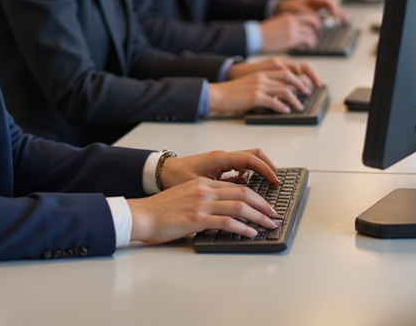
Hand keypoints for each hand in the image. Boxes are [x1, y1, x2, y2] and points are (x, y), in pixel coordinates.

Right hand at [128, 150, 280, 244]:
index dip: (255, 196)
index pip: (236, 185)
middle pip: (243, 192)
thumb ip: (204, 200)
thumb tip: (222, 211)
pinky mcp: (197, 219)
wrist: (142, 215)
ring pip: (239, 206)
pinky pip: (226, 222)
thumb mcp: (185, 197)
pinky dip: (242, 228)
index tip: (265, 205)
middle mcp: (204, 189)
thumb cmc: (160, 210)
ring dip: (258, 217)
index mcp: (202, 183)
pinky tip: (250, 233)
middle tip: (274, 214)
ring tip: (269, 225)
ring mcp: (201, 203)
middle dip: (263, 204)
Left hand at [157, 148, 278, 189]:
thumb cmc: (175, 178)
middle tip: (277, 183)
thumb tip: (241, 199)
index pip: (251, 159)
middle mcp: (222, 157)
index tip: (275, 182)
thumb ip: (220, 190)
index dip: (266, 170)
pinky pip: (240, 166)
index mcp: (219, 158)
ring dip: (261, 169)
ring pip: (248, 159)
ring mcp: (221, 160)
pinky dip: (250, 173)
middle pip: (254, 155)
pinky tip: (251, 187)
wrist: (160, 172)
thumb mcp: (199, 186)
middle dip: (268, 167)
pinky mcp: (218, 166)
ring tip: (269, 185)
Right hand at [213, 59, 321, 113]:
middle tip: (307, 92)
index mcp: (261, 72)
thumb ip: (264, 87)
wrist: (217, 94)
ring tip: (299, 106)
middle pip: (288, 77)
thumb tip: (277, 97)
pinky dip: (283, 107)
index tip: (303, 84)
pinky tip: (286, 111)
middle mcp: (262, 77)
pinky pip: (274, 102)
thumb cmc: (231, 92)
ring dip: (295, 99)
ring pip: (284, 90)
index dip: (297, 77)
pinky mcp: (255, 97)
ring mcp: (259, 86)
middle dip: (301, 85)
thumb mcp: (249, 84)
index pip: (285, 71)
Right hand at [258, 11, 320, 51]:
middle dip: (316, 30)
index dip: (314, 22)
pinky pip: (306, 41)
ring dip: (312, 39)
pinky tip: (307, 47)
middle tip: (315, 35)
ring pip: (310, 33)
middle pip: (312, 23)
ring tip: (311, 44)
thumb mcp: (278, 24)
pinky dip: (309, 44)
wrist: (256, 37)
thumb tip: (297, 30)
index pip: (308, 16)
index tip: (315, 27)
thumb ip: (289, 25)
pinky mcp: (291, 39)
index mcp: (289, 16)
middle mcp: (292, 21)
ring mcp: (293, 30)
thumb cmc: (264, 33)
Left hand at [277, 0, 348, 23]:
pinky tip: (338, 21)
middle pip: (333, 4)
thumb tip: (321, 23)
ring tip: (346, 21)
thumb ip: (310, 16)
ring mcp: (318, 4)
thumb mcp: (299, 11)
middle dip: (340, 12)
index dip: (333, 10)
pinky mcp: (318, 10)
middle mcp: (318, 0)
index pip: (328, 2)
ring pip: (332, 8)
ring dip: (339, 14)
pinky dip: (333, 17)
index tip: (335, 17)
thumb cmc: (289, 8)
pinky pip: (328, 13)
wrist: (282, 7)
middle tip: (346, 20)